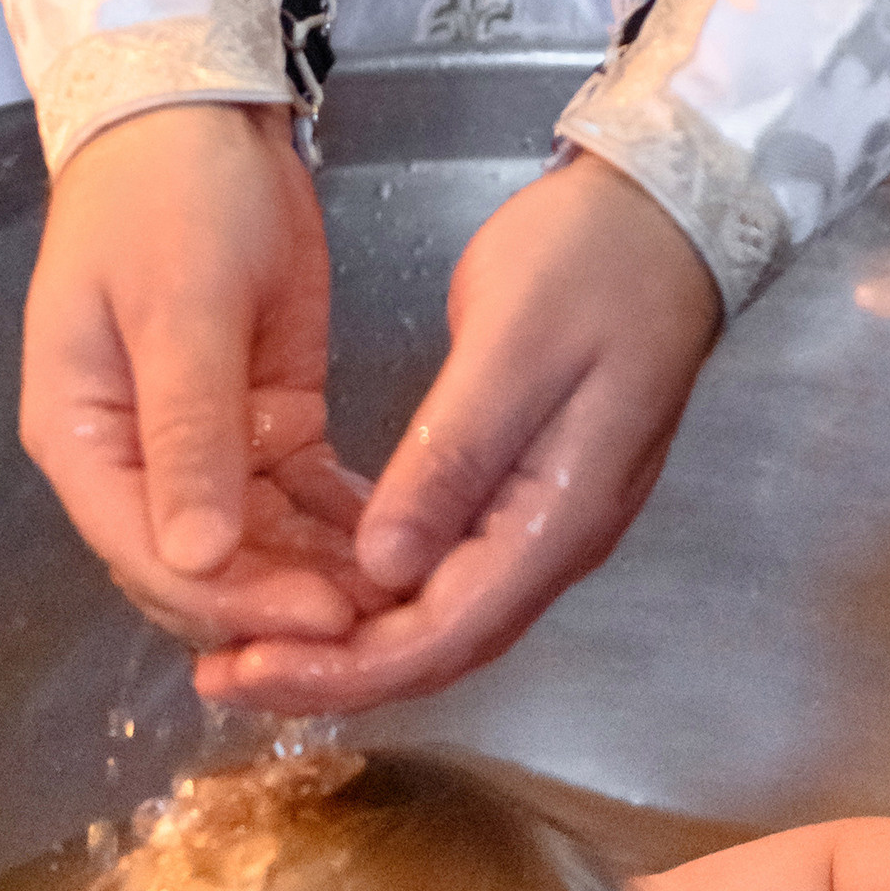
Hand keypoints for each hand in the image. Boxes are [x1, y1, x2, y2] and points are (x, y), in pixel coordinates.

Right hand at [21, 105, 386, 648]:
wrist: (202, 117)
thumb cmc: (169, 200)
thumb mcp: (180, 310)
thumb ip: (188, 434)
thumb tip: (195, 558)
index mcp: (84, 441)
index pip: (148, 557)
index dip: (234, 602)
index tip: (322, 621)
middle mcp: (134, 464)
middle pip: (200, 572)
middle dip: (280, 607)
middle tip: (380, 627)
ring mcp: (199, 452)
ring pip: (254, 552)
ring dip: (318, 582)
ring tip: (402, 605)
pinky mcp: (262, 428)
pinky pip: (296, 507)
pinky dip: (338, 536)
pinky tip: (401, 558)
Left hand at [196, 151, 720, 711]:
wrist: (667, 216)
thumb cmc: (593, 263)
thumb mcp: (512, 346)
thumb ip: (451, 460)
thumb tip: (380, 567)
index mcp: (557, 520)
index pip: (443, 635)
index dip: (344, 668)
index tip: (250, 668)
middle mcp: (552, 544)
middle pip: (437, 647)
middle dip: (330, 672)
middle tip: (223, 675)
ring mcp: (540, 521)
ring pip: (437, 617)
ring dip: (345, 642)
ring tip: (246, 642)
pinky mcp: (520, 492)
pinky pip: (443, 570)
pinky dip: (372, 590)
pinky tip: (311, 579)